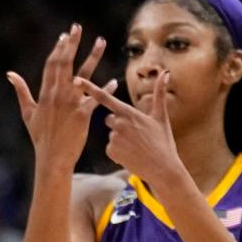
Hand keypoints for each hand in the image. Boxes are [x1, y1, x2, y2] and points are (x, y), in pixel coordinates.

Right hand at [7, 23, 117, 172]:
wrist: (52, 157)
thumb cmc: (40, 137)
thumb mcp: (27, 113)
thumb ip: (21, 91)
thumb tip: (10, 74)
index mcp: (45, 92)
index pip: (51, 64)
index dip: (58, 49)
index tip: (64, 36)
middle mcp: (57, 94)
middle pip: (65, 63)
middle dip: (72, 44)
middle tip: (77, 27)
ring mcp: (70, 103)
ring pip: (84, 75)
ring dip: (93, 56)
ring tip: (101, 41)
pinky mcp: (82, 114)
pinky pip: (96, 98)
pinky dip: (105, 89)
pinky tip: (113, 81)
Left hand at [79, 70, 183, 186]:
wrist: (162, 169)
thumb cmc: (163, 142)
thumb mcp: (161, 116)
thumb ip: (159, 93)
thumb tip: (165, 72)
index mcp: (129, 112)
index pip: (105, 97)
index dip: (89, 88)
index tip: (75, 80)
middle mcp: (118, 123)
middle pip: (109, 119)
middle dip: (119, 124)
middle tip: (136, 135)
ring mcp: (113, 138)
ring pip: (111, 134)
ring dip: (120, 139)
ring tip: (136, 147)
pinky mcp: (110, 151)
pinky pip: (110, 147)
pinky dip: (118, 151)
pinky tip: (130, 155)